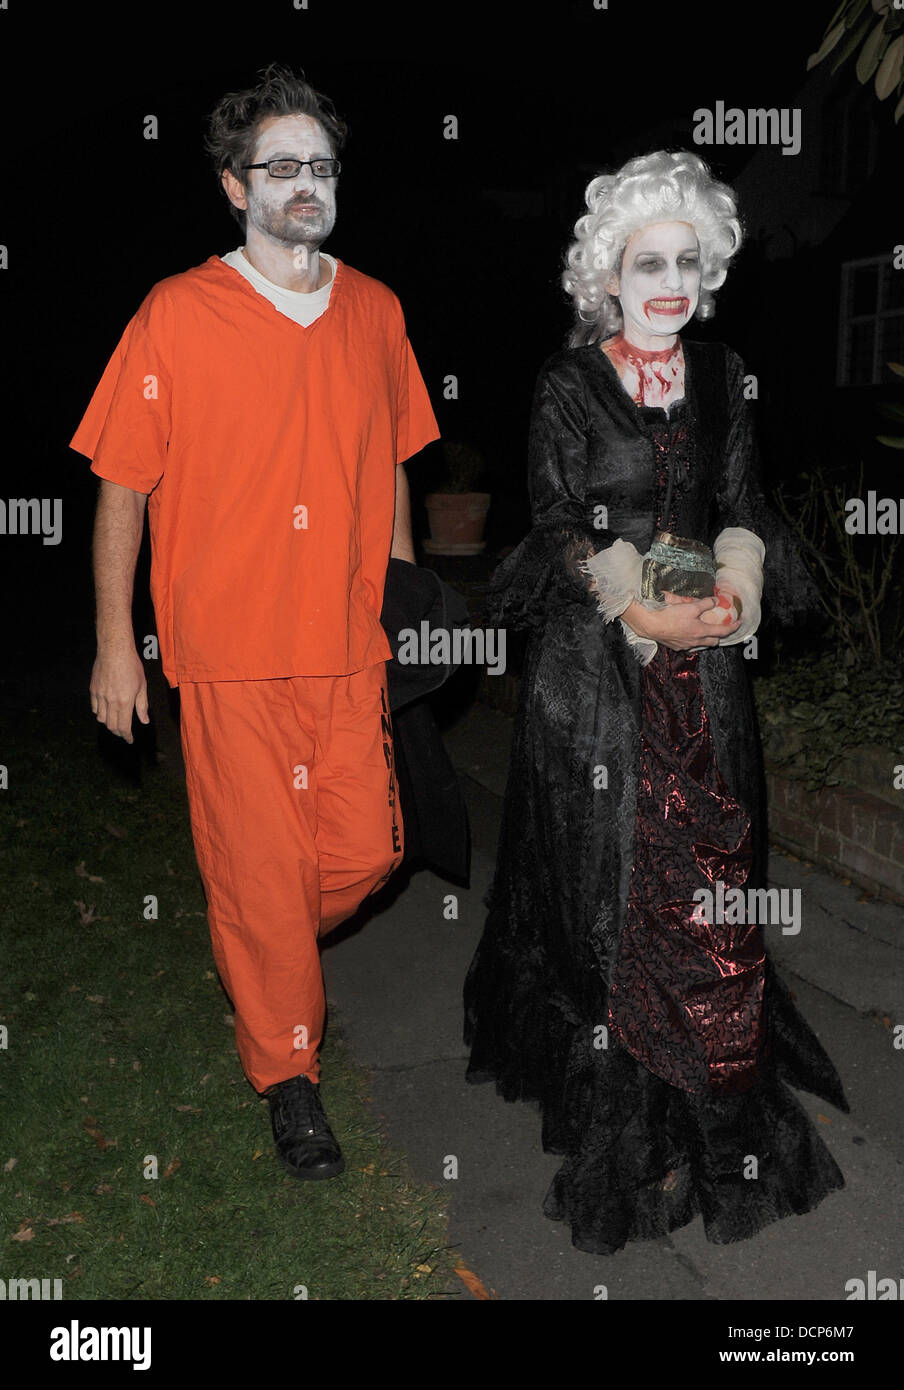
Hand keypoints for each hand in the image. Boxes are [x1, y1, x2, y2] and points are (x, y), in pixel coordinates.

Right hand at [90, 646, 149, 743]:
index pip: (124, 726)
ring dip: (108, 723)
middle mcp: (110, 701)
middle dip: (118, 732)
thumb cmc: (131, 666)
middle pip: (111, 725)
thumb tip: (144, 721)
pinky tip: (106, 711)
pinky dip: (100, 713)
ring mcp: (100, 696)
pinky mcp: (93, 690)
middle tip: (124, 733)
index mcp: (124, 701)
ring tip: (116, 722)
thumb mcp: (142, 686)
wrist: (114, 650)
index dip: (127, 736)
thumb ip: (142, 705)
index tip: (130, 740)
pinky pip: (95, 708)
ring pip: (101, 718)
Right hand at [621, 592, 741, 650]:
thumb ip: (705, 604)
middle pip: (714, 642)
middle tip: (719, 627)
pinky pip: (689, 645)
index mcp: (702, 631)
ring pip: (701, 644)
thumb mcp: (690, 606)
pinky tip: (687, 633)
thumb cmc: (671, 616)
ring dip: (705, 638)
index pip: (723, 631)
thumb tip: (715, 600)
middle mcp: (696, 641)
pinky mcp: (676, 646)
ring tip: (702, 630)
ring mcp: (686, 646)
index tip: (739, 622)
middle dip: (719, 636)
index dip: (733, 627)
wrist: (651, 625)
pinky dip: (692, 639)